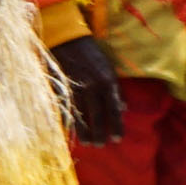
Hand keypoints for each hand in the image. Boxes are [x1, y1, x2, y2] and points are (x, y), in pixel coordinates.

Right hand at [50, 33, 128, 148]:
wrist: (67, 39)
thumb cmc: (91, 54)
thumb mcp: (109, 69)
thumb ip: (116, 90)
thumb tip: (124, 108)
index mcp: (107, 82)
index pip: (114, 109)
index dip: (116, 125)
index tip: (117, 139)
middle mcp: (92, 86)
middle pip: (97, 114)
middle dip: (99, 132)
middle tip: (100, 145)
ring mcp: (75, 86)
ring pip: (81, 113)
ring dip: (84, 130)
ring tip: (87, 142)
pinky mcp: (61, 85)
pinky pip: (64, 106)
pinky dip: (66, 118)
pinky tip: (68, 129)